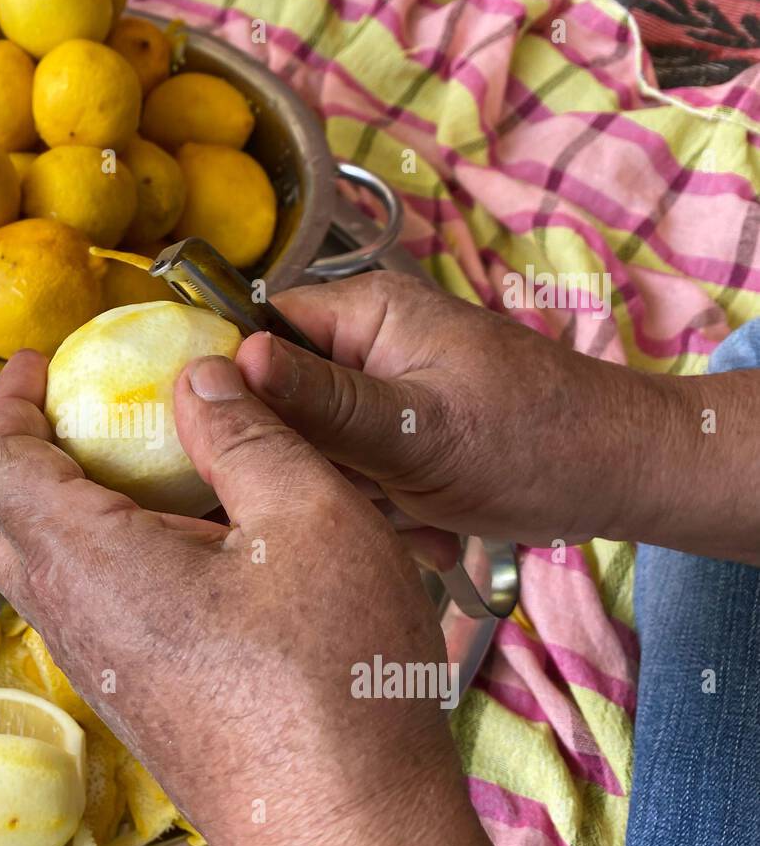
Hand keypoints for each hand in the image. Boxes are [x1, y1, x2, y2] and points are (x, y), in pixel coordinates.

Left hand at [0, 349, 562, 845]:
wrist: (345, 831)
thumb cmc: (332, 679)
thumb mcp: (309, 519)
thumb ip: (245, 435)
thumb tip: (199, 379)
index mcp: (90, 562)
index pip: (3, 466)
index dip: (8, 403)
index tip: (34, 363)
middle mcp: (74, 621)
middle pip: (0, 523)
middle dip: (17, 452)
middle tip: (66, 407)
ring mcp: (99, 672)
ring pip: (42, 571)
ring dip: (59, 506)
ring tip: (132, 465)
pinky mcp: (135, 703)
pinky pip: (88, 609)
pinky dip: (100, 554)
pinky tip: (180, 544)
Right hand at [237, 270, 677, 547]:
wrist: (624, 479)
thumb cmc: (535, 443)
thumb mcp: (417, 430)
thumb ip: (322, 404)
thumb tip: (228, 367)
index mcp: (362, 314)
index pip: (255, 332)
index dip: (229, 389)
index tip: (220, 453)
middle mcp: (364, 345)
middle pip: (278, 401)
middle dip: (307, 463)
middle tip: (350, 503)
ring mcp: (382, 394)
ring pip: (314, 447)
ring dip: (350, 497)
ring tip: (409, 522)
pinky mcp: (399, 435)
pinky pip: (353, 472)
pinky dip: (381, 509)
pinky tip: (427, 531)